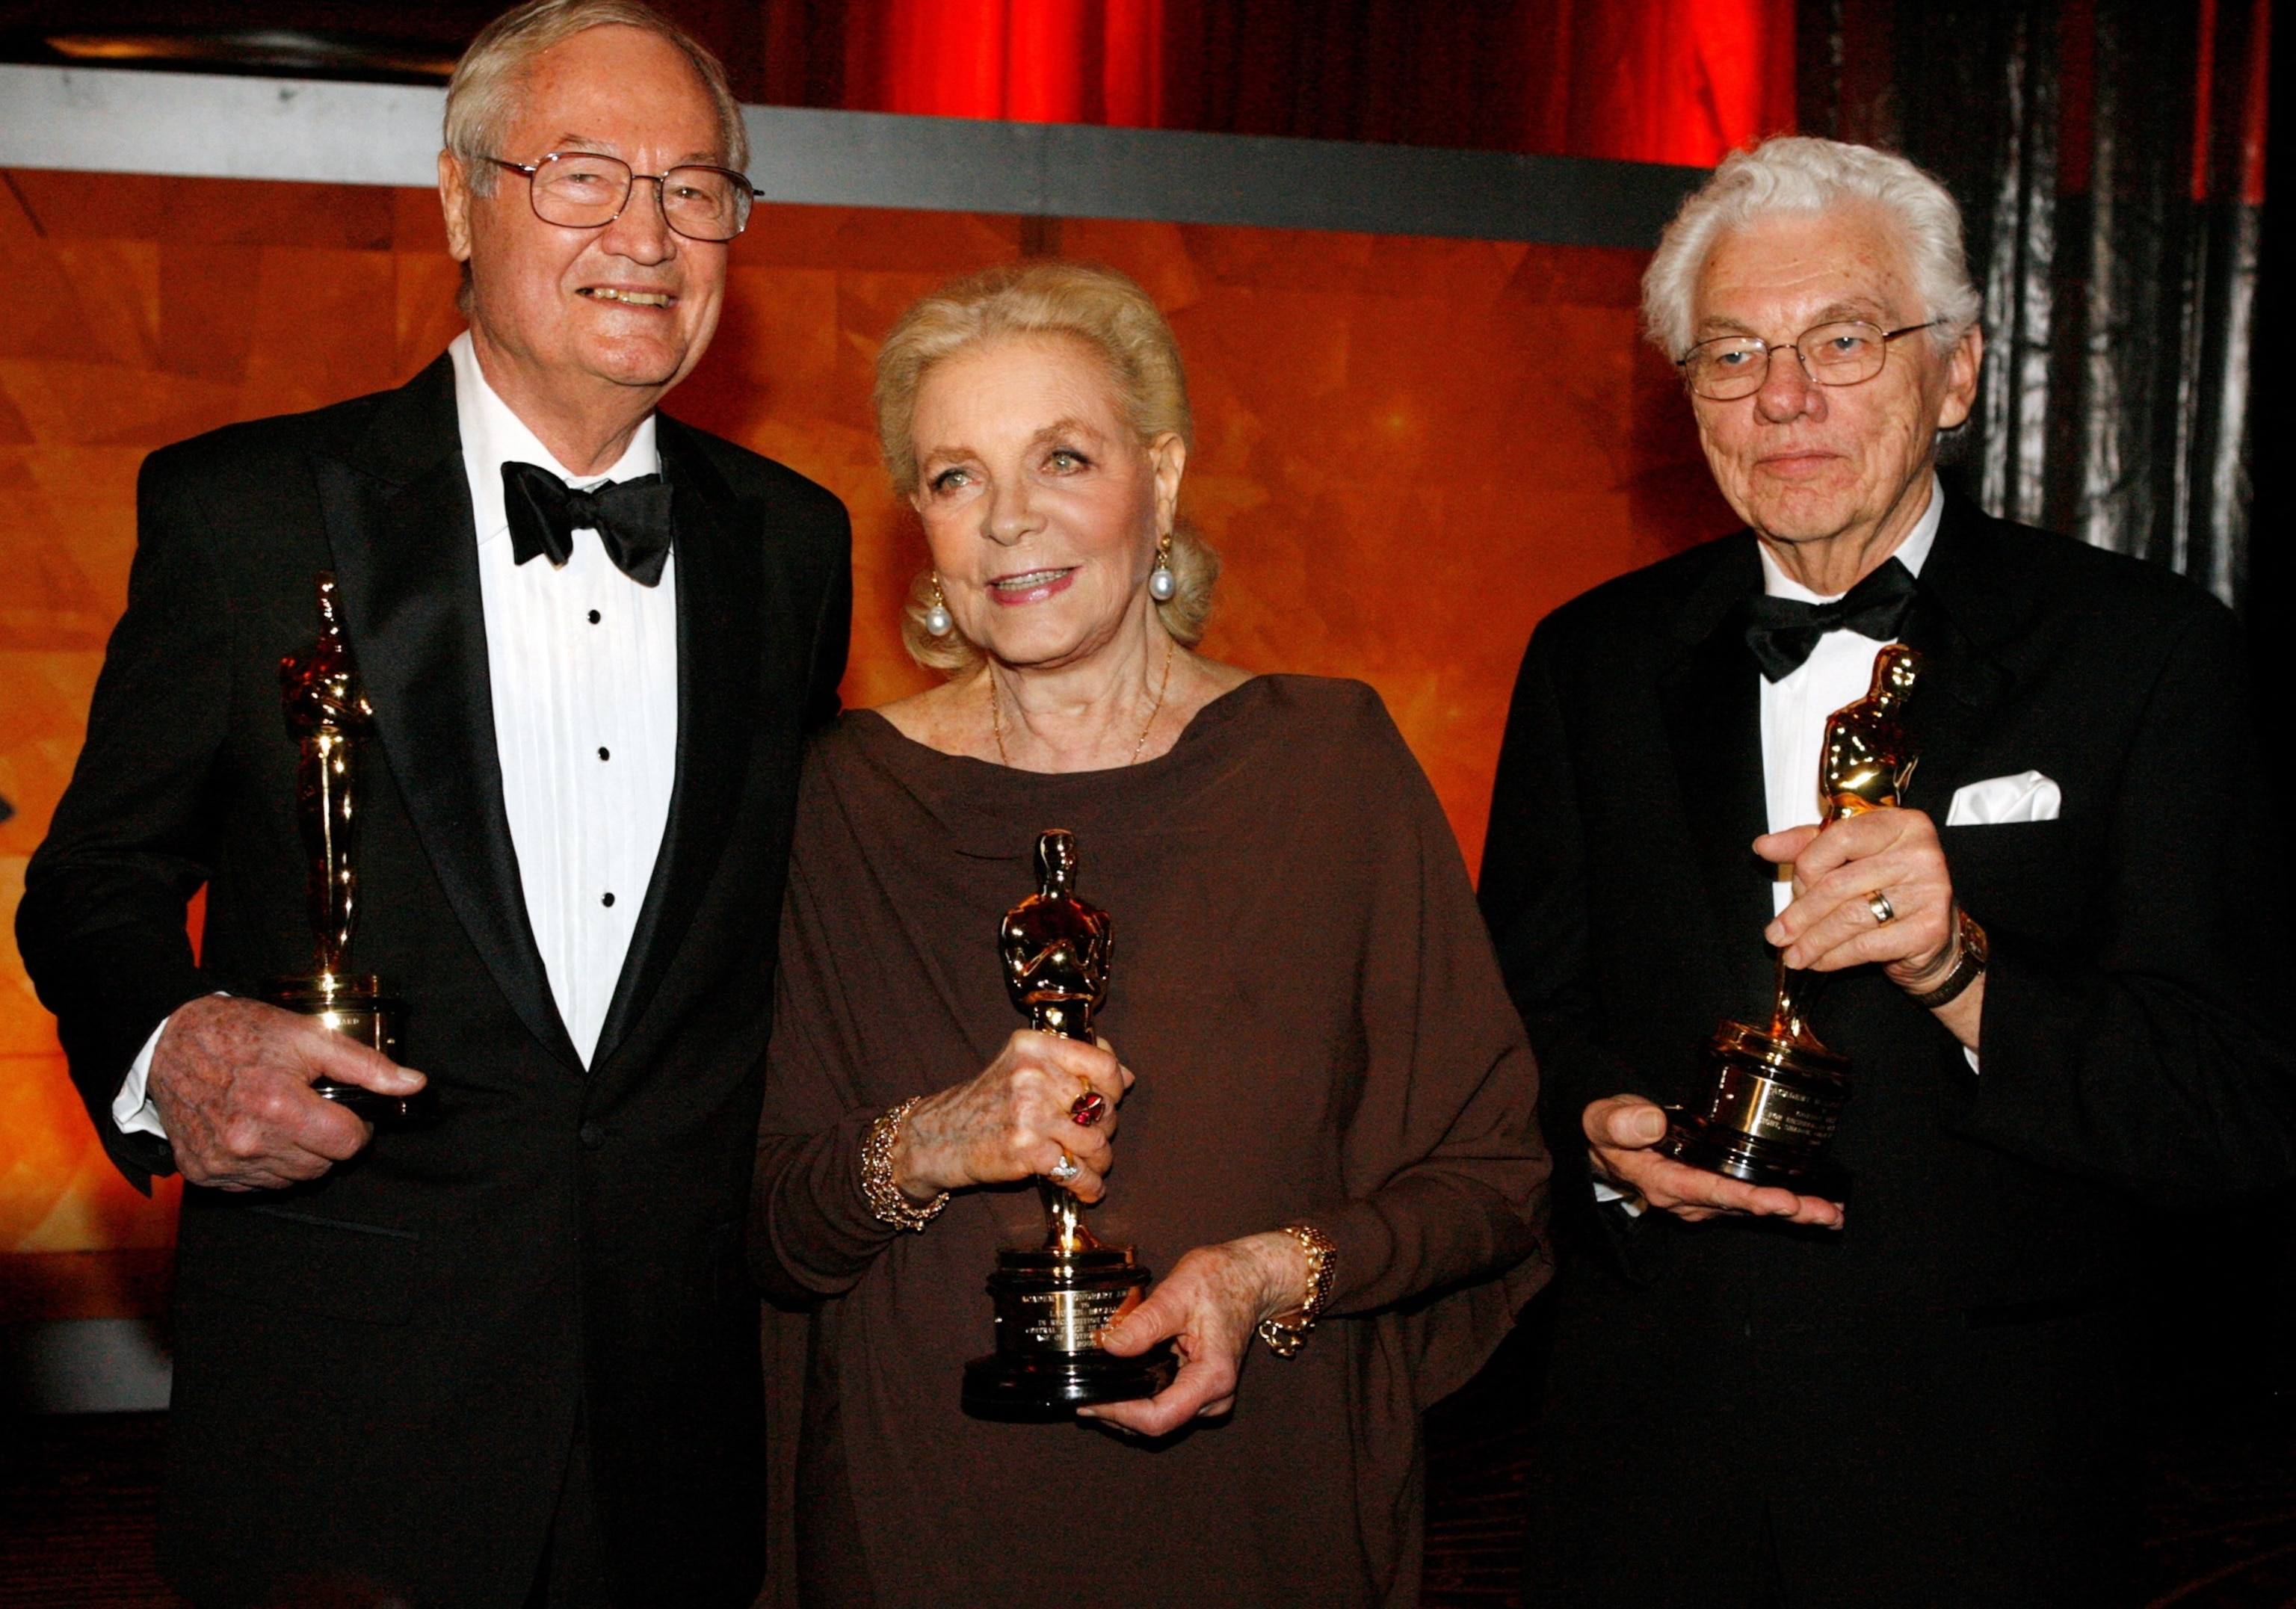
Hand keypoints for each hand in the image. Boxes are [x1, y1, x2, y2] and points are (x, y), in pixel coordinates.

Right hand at [149, 996, 428, 1190]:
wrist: (170, 1043)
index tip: (343, 1109)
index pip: (348, 1144)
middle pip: (322, 1165)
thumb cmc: (241, 1034)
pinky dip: (263, 1164)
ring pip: (291, 1179)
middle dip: (325, 1139)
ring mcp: (223, 1163)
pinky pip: (255, 1184)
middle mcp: (248, 1142)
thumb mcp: (309, 1036)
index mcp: (279, 1106)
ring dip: (296, 1154)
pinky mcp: (203, 1173)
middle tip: (308, 1108)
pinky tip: (254, 1131)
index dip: (355, 1125)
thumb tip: (413, 1084)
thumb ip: (366, 1065)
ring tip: (280, 1116)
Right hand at [892, 1030, 1132, 1203]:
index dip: (1115, 1087)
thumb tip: (1126, 1076)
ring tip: (1089, 1166)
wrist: (939, 1138)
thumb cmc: (986, 1103)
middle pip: (1102, 1106)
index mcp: (1033, 1047)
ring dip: (1099, 1161)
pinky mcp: (1026, 1150)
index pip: (1102, 1063)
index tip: (1110, 1100)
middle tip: (1090, 1138)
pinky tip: (1085, 1189)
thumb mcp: (1020, 1066)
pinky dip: (1088, 1185)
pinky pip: (1078, 1171)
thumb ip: (1071, 1064)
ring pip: (1095, 1141)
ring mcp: (1029, 1113)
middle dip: (1105, 1128)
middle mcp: (1031, 1075)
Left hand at [1086, 1231, 1308, 1435]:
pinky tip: (1115, 1382)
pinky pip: (1163, 1405)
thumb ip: (1145, 1323)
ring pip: (1158, 1419)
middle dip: (1116, 1413)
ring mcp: (1207, 1397)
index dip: (1120, 1414)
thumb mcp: (1179, 1291)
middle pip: (1156, 1425)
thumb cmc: (1222, 1280)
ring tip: (1092, 1387)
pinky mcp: (1199, 1390)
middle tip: (1079, 1392)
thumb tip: (1109, 1346)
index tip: (1089, 1401)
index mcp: (1213, 1378)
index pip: (1160, 1417)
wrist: (1249, 1277)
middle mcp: (1214, 1397)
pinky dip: (1137, 1399)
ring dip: (1124, 1408)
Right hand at [1584, 1094, 1842, 1226]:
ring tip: (1831, 1212)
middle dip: (1785, 1210)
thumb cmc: (1607, 1130)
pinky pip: (1752, 1203)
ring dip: (1794, 1211)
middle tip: (1822, 1211)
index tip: (1782, 1199)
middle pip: (1742, 1207)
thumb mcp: (1602, 1120)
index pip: (1711, 1191)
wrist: (1603, 1146)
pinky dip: (1786, 1205)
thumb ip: (1620, 1121)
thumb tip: (1653, 1123)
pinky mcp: (1715, 1193)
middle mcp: (1687, 1199)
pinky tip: (1818, 1206)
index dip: (1748, 1198)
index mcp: (1663, 1182)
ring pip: (1752, 1209)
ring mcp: (1703, 1199)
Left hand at [1757, 808, 1953, 984]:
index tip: (1789, 888)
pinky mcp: (1930, 928)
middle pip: (1839, 883)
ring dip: (1813, 940)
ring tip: (1793, 954)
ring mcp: (1930, 889)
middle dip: (1801, 914)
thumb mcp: (1849, 857)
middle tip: (1777, 934)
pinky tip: (1819, 962)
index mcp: (1899, 824)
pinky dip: (1835, 957)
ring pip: (1849, 917)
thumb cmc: (1889, 889)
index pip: (1839, 838)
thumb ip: (1808, 846)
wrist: (1936, 937)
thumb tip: (1764, 845)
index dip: (1806, 867)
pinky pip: (1866, 945)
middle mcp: (1920, 851)